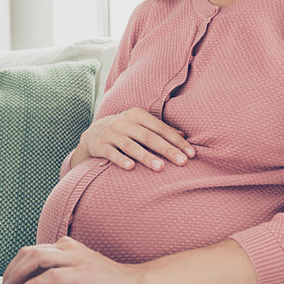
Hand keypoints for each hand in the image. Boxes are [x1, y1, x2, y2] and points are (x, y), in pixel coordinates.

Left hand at [0, 237, 143, 283]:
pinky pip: (52, 275)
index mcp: (66, 247)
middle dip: (11, 272)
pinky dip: (33, 283)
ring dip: (17, 277)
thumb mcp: (76, 274)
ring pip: (37, 259)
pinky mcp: (83, 273)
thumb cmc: (106, 283)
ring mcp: (76, 258)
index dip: (14, 268)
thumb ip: (57, 273)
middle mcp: (69, 248)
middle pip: (29, 253)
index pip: (31, 251)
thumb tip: (31, 283)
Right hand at [72, 108, 195, 171]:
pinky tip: (131, 168)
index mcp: (137, 115)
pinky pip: (112, 153)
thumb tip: (184, 135)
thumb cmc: (124, 130)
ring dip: (147, 157)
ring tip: (161, 168)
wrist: (92, 133)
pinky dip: (121, 160)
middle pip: (149, 137)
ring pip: (131, 146)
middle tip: (182, 162)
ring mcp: (111, 133)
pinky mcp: (100, 145)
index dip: (177, 141)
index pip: (161, 128)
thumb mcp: (140, 125)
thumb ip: (160, 130)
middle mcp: (124, 122)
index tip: (191, 154)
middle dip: (167, 150)